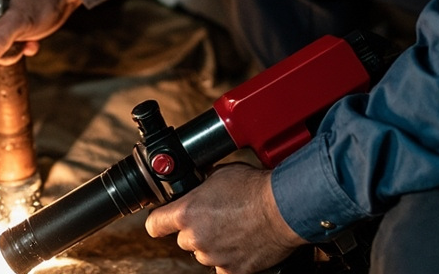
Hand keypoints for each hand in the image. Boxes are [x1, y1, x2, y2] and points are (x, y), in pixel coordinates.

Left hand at [145, 163, 304, 273]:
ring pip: (204, 254)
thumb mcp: (219, 175)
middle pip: (183, 239)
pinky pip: (223, 267)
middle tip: (215, 219)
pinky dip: (230, 258)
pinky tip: (241, 243)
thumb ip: (200, 187)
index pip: (154, 225)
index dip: (159, 222)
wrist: (283, 208)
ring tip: (233, 229)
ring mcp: (213, 256)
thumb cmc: (254, 187)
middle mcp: (195, 238)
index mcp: (186, 213)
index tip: (162, 222)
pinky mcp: (233, 270)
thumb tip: (196, 188)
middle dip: (195, 231)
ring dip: (213, 244)